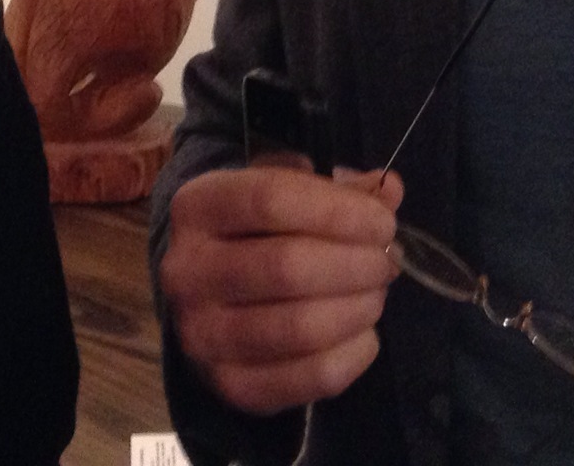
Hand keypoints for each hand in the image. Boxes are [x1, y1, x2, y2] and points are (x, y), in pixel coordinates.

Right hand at [159, 164, 402, 414]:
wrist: (207, 300)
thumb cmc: (254, 234)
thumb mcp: (282, 194)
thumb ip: (336, 190)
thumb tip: (388, 189)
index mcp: (195, 208)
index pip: (271, 200)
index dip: (339, 210)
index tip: (383, 222)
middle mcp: (186, 270)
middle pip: (287, 266)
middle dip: (357, 264)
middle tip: (388, 262)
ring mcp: (201, 334)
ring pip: (301, 327)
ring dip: (358, 308)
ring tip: (376, 294)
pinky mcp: (230, 384)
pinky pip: (310, 377)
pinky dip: (354, 355)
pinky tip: (365, 334)